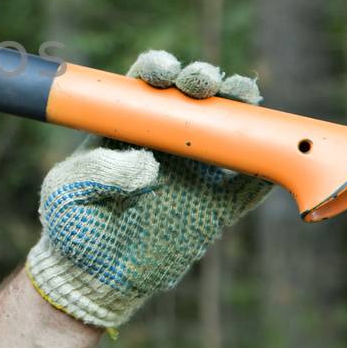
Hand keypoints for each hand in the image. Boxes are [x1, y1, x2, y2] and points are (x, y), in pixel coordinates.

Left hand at [26, 50, 272, 330]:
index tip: (163, 75)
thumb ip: (98, 170)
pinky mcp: (216, 206)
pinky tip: (279, 155)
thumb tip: (147, 162)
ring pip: (227, 131)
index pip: (147, 86)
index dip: (159, 69)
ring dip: (241, 110)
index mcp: (127, 128)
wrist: (93, 278)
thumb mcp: (67, 192)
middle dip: (203, 80)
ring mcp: (195, 171)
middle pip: (192, 97)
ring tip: (247, 101)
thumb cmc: (72, 226)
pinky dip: (266, 170)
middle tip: (203, 85)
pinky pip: (248, 185)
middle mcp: (166, 141)